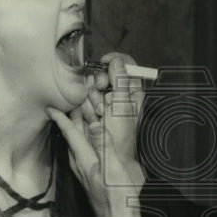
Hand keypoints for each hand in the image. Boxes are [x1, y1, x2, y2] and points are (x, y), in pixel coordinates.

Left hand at [46, 104, 146, 216]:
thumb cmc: (118, 201)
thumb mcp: (113, 169)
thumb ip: (104, 146)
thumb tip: (93, 123)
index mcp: (85, 162)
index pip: (71, 135)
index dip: (61, 119)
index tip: (50, 107)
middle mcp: (82, 168)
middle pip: (72, 140)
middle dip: (69, 122)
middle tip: (67, 106)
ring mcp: (87, 176)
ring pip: (77, 149)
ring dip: (76, 134)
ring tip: (76, 122)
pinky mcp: (93, 182)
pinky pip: (84, 157)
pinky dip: (85, 145)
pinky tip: (89, 147)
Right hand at [84, 52, 144, 179]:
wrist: (109, 157)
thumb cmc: (122, 135)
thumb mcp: (123, 106)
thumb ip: (120, 81)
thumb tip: (116, 61)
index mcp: (133, 90)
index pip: (125, 64)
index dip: (114, 60)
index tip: (104, 62)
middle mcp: (119, 93)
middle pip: (104, 73)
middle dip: (101, 83)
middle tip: (103, 94)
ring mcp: (104, 101)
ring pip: (91, 86)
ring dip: (93, 98)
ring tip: (100, 113)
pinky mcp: (91, 109)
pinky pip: (83, 98)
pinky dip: (86, 106)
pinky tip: (93, 116)